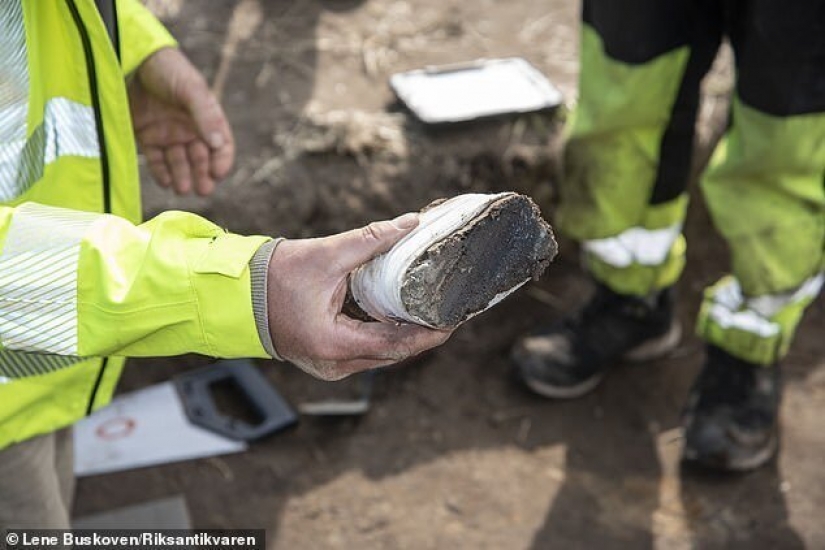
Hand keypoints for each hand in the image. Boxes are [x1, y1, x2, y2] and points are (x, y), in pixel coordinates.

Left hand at [129, 48, 234, 195]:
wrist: (129, 59)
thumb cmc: (166, 70)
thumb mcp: (190, 89)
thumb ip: (205, 116)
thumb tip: (218, 144)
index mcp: (205, 117)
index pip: (221, 145)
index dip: (222, 161)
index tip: (218, 174)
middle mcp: (188, 128)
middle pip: (200, 158)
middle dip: (203, 175)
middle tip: (203, 190)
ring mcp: (167, 134)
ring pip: (179, 163)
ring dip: (183, 177)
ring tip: (183, 189)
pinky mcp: (146, 136)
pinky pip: (157, 160)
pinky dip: (162, 173)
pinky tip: (167, 182)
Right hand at [267, 214, 452, 379]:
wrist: (235, 294)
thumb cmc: (272, 278)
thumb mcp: (325, 255)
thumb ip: (371, 240)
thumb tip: (409, 223)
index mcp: (334, 344)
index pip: (396, 345)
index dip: (429, 334)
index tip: (453, 320)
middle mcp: (334, 364)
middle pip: (393, 354)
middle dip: (423, 334)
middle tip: (450, 311)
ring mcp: (330, 366)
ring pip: (381, 356)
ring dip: (406, 336)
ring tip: (432, 312)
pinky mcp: (327, 359)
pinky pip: (366, 352)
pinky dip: (386, 336)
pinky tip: (401, 317)